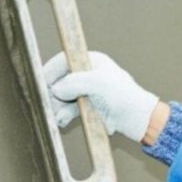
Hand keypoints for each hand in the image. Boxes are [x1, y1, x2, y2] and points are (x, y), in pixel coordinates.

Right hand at [43, 51, 158, 141]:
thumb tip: (56, 89)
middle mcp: (88, 75)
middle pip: (60, 80)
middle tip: (50, 105)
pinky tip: (63, 120)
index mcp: (92, 62)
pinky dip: (65, 114)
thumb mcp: (98, 84)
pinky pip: (70, 109)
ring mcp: (88, 92)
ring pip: (63, 97)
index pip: (64, 61)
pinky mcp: (89, 107)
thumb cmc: (126, 97)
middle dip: (54, 93)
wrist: (141, 120)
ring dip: (58, 106)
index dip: (51, 71)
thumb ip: (74, 83)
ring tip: (60, 117)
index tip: (41, 83)